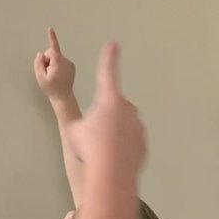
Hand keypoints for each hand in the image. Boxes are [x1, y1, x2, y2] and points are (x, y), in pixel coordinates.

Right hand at [34, 28, 75, 103]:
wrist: (63, 97)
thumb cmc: (51, 88)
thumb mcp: (40, 77)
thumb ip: (38, 63)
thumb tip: (40, 54)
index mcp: (58, 62)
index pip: (53, 47)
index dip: (51, 38)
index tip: (50, 29)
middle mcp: (66, 61)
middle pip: (52, 53)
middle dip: (47, 60)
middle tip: (46, 72)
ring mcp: (70, 64)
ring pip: (56, 58)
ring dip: (52, 64)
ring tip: (52, 76)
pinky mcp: (71, 66)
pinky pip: (61, 62)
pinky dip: (57, 66)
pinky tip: (57, 76)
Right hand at [68, 44, 145, 182]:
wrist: (112, 174)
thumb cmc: (89, 148)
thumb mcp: (74, 130)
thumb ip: (81, 122)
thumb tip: (84, 126)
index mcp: (108, 99)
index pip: (107, 73)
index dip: (109, 58)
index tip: (113, 44)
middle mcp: (127, 107)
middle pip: (114, 107)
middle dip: (105, 117)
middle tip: (94, 136)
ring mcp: (138, 125)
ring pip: (124, 125)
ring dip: (115, 133)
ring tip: (103, 151)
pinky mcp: (144, 141)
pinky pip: (131, 140)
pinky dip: (123, 146)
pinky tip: (114, 159)